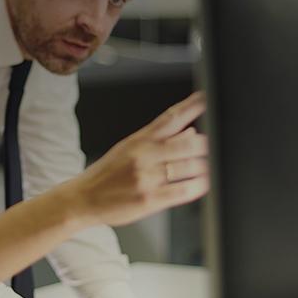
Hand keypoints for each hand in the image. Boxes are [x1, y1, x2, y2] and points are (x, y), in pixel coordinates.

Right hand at [74, 92, 208, 227]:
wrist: (83, 198)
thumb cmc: (106, 174)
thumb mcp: (128, 149)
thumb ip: (160, 140)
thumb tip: (190, 131)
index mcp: (139, 139)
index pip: (170, 117)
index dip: (192, 106)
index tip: (208, 98)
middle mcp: (143, 155)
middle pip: (186, 142)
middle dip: (206, 144)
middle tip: (215, 145)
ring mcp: (146, 177)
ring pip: (188, 166)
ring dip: (205, 166)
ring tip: (210, 166)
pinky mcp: (149, 199)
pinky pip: (183, 190)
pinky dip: (198, 185)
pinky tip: (203, 183)